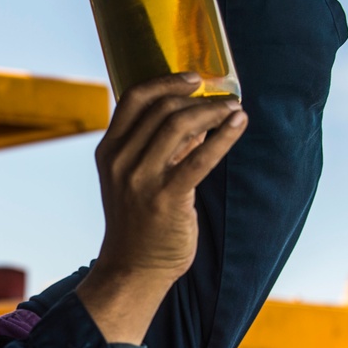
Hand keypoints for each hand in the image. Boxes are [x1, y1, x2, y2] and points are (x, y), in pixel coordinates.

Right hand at [77, 74, 245, 343]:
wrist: (132, 268)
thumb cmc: (137, 221)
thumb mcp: (134, 177)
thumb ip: (158, 147)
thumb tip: (195, 115)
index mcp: (108, 151)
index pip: (133, 98)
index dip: (165, 82)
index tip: (193, 78)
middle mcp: (120, 161)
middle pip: (161, 109)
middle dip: (198, 98)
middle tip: (225, 98)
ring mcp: (141, 180)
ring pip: (179, 126)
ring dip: (213, 111)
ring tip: (234, 109)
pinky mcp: (166, 199)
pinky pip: (200, 158)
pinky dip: (224, 137)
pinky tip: (239, 125)